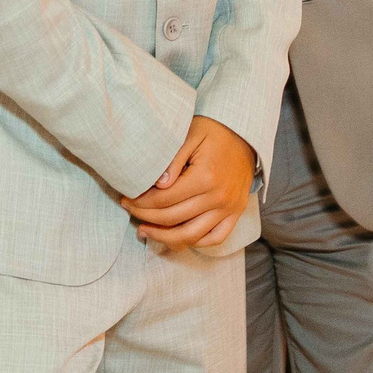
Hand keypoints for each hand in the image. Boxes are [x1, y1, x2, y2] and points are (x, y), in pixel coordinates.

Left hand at [122, 117, 256, 249]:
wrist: (245, 132)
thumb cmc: (214, 130)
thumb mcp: (190, 136)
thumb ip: (173, 161)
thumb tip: (156, 186)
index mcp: (205, 177)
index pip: (164, 200)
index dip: (141, 203)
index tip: (126, 199)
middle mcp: (219, 197)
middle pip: (173, 218)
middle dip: (146, 217)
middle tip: (130, 211)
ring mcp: (229, 208)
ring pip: (191, 235)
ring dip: (165, 237)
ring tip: (146, 231)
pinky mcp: (236, 212)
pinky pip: (215, 238)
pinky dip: (195, 242)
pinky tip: (176, 237)